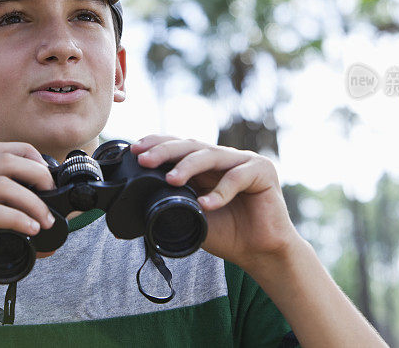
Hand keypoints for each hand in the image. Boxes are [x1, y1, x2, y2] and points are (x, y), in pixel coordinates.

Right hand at [0, 142, 56, 304]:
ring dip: (32, 201)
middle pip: (6, 159)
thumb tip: (49, 245)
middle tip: (53, 196)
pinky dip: (16, 218)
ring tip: (45, 221)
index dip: (29, 156)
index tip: (48, 179)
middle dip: (37, 173)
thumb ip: (12, 235)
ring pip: (2, 183)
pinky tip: (29, 230)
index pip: (0, 150)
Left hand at [130, 136, 299, 269]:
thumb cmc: (229, 235)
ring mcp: (244, 161)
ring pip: (211, 155)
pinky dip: (220, 191)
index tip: (135, 150)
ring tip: (171, 179)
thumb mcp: (193, 217)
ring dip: (188, 165)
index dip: (158, 144)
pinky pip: (237, 177)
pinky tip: (206, 205)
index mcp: (207, 166)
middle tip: (145, 160)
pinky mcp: (263, 171)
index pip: (180, 146)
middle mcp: (224, 158)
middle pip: (192, 145)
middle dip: (166, 151)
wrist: (261, 254)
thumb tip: (142, 202)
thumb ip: (175, 204)